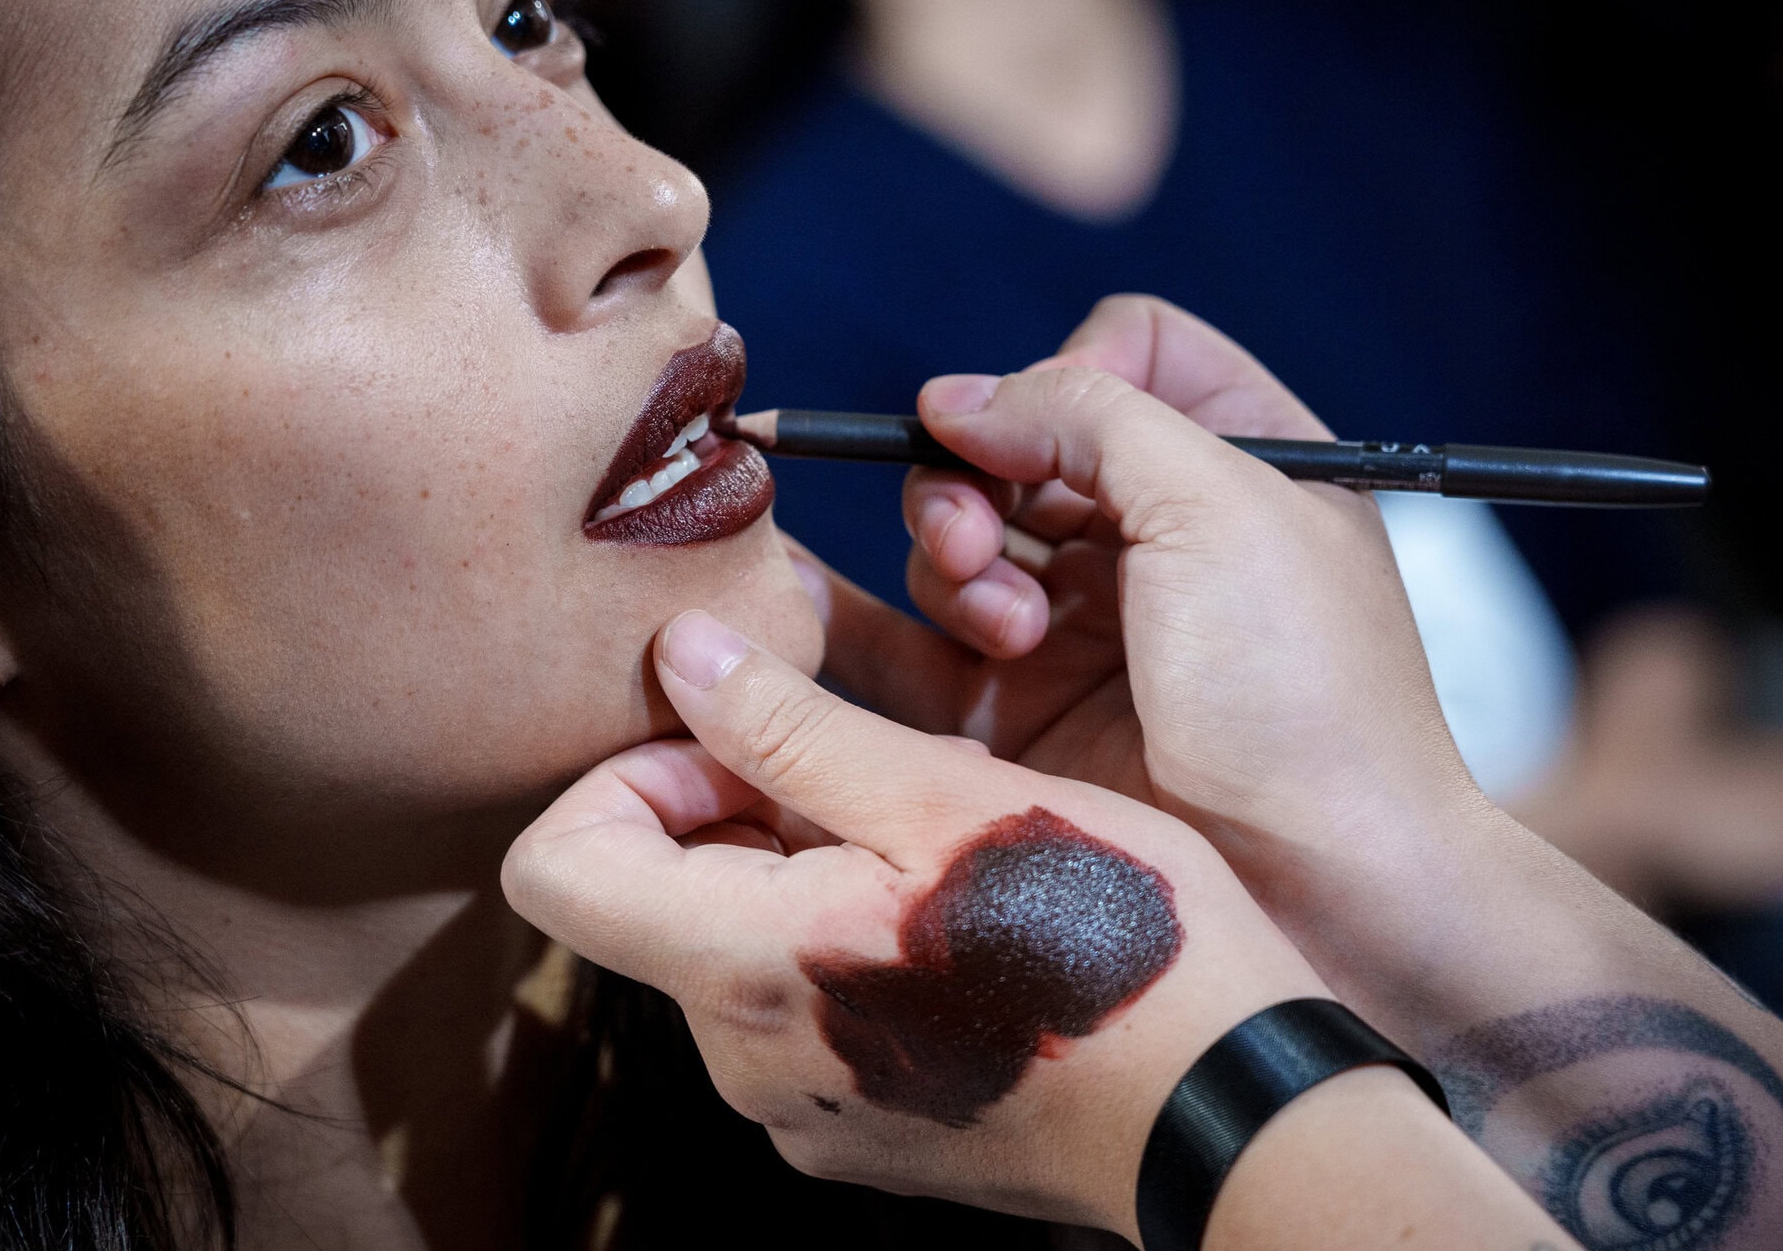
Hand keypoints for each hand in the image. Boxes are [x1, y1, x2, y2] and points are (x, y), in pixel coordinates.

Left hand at [502, 610, 1328, 1235]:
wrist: (1228, 1113)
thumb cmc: (1113, 946)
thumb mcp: (948, 796)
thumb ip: (792, 726)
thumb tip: (681, 654)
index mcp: (742, 970)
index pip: (554, 864)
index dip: (624, 774)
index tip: (730, 740)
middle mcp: (744, 1061)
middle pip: (653, 899)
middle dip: (736, 808)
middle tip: (868, 768)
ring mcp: (802, 1108)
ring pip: (736, 945)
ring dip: (801, 867)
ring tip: (932, 839)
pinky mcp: (862, 1128)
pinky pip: (799, 1007)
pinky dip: (843, 940)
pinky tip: (953, 913)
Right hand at [810, 296, 1478, 947]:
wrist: (1322, 891)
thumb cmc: (1305, 692)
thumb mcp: (1221, 506)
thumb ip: (1086, 416)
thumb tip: (954, 396)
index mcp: (1238, 458)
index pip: (1123, 350)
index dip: (1065, 376)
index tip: (1045, 437)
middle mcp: (1156, 531)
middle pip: (1015, 441)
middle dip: (978, 479)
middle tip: (978, 543)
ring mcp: (1087, 623)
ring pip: (962, 534)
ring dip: (957, 564)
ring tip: (1010, 637)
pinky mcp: (1025, 712)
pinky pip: (917, 638)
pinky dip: (867, 613)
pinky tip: (818, 599)